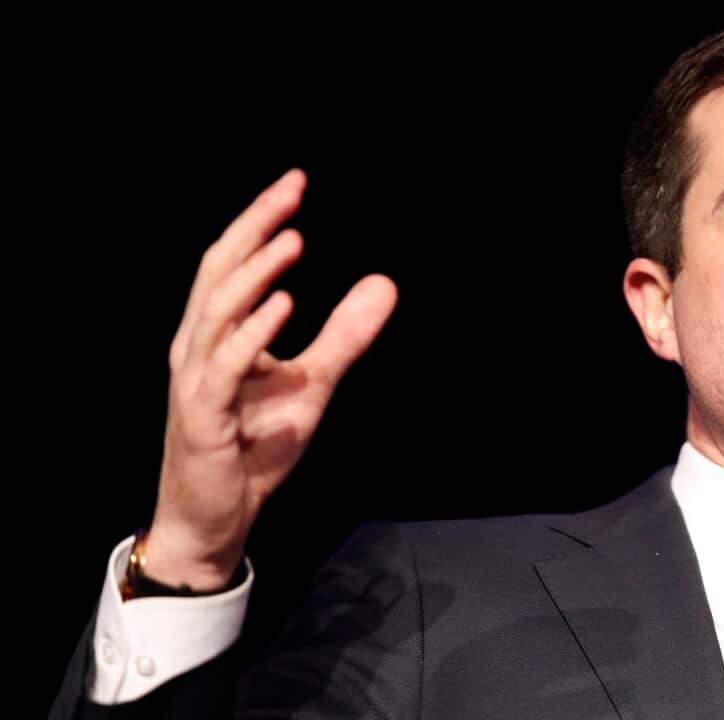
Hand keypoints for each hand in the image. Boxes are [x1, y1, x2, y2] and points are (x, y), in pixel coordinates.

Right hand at [144, 169, 397, 588]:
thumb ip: (345, 335)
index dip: (260, 220)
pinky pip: (225, 365)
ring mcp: (196, 380)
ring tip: (293, 239)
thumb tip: (385, 284)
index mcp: (217, 333)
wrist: (215, 518)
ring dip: (256, 272)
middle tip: (292, 190)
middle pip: (219, 270)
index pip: (232, 262)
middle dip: (255, 226)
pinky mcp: (203, 416)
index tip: (295, 182)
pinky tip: (285, 304)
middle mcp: (198, 347)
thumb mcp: (312, 382)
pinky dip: (254, 332)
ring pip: (217, 310)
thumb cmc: (252, 449)